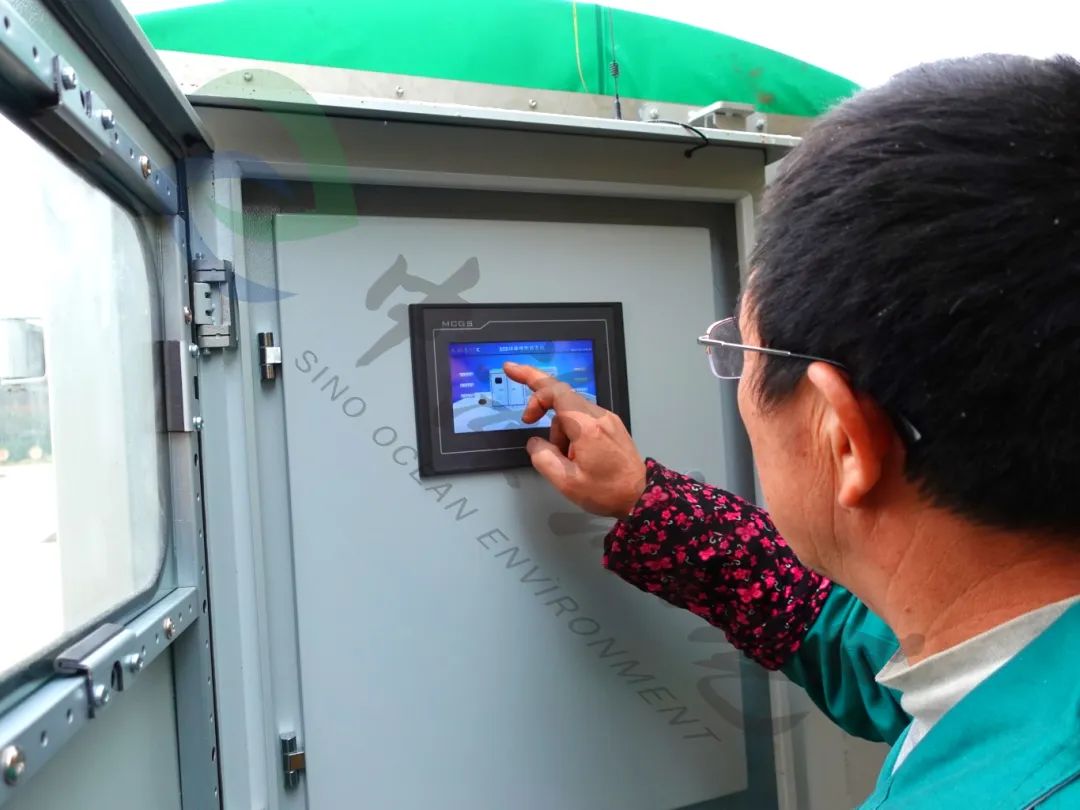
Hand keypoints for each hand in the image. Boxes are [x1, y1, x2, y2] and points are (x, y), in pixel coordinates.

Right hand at [503, 362, 645, 516]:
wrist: (642, 497)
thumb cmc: (605, 491)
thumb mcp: (566, 482)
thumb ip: (544, 458)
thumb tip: (536, 442)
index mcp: (586, 426)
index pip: (556, 392)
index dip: (534, 389)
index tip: (521, 402)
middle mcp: (599, 416)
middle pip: (562, 395)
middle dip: (539, 392)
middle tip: (516, 381)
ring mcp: (608, 420)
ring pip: (572, 412)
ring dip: (560, 430)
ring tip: (566, 460)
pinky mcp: (613, 427)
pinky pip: (584, 419)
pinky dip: (572, 430)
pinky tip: (574, 455)